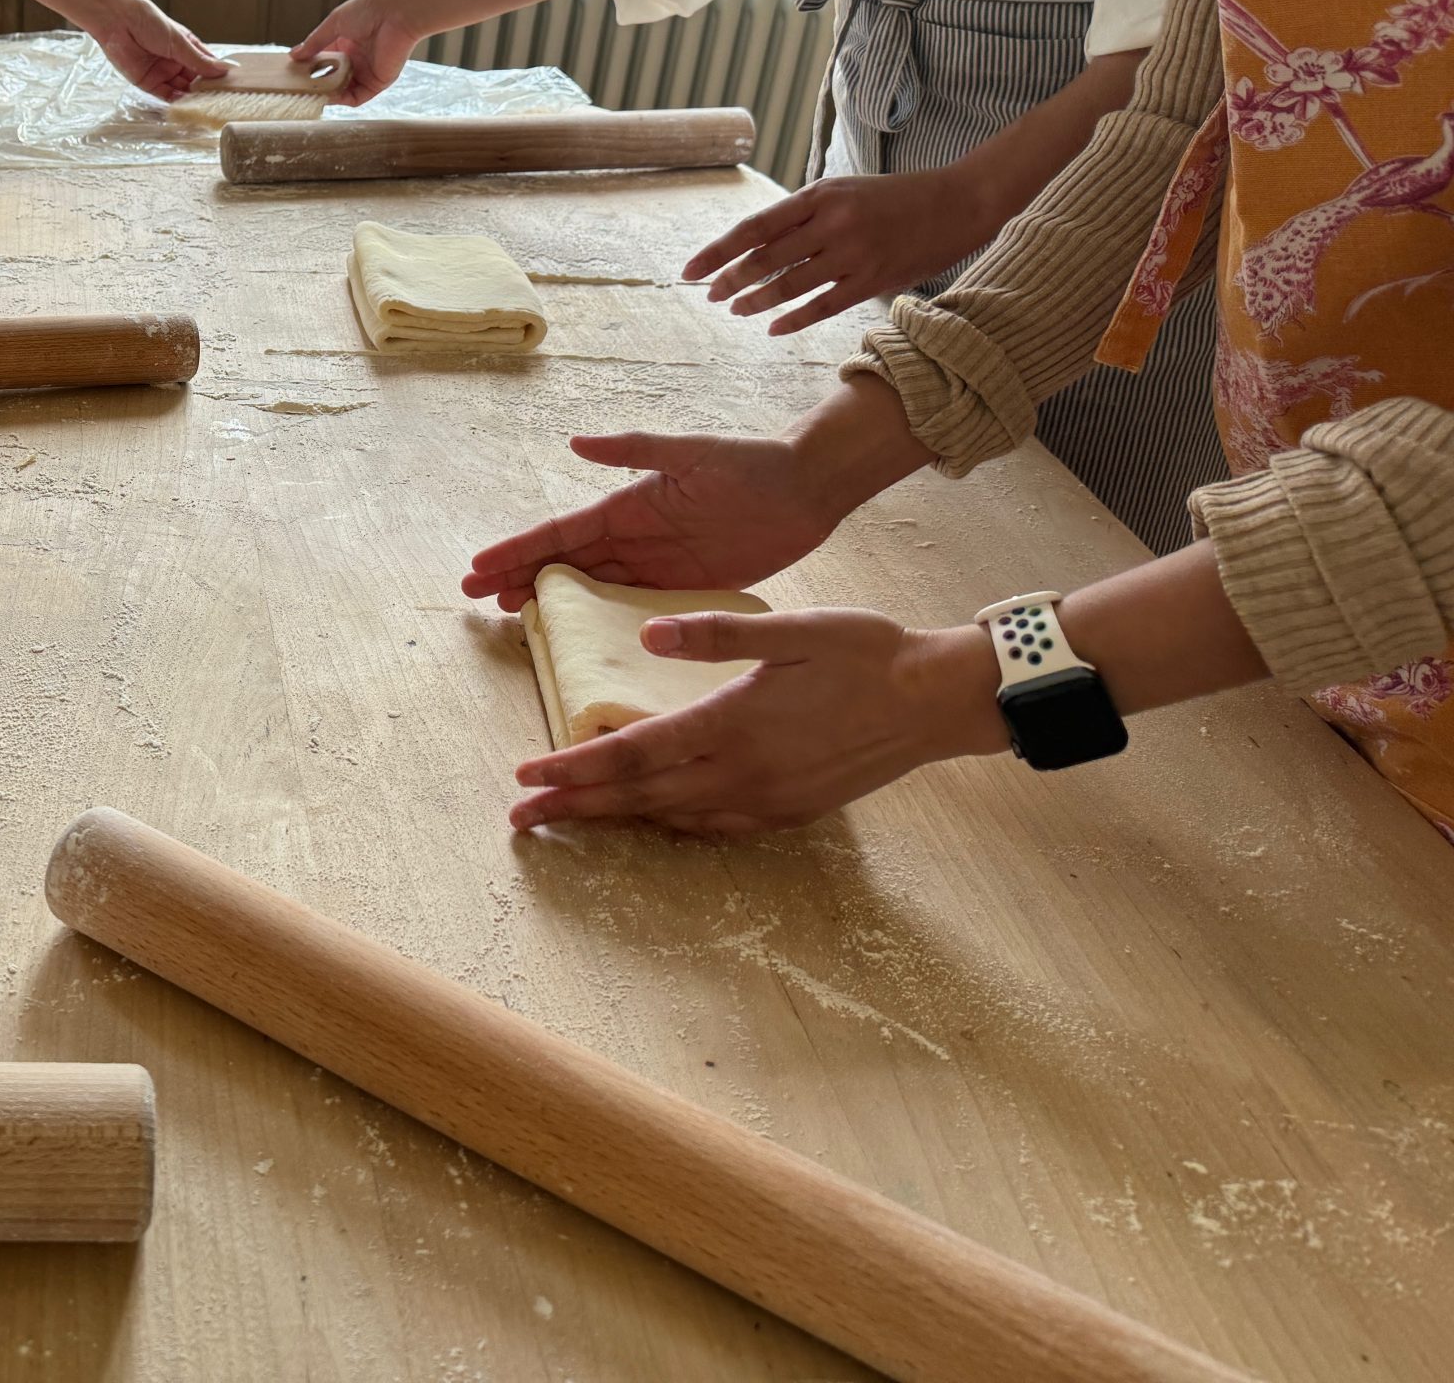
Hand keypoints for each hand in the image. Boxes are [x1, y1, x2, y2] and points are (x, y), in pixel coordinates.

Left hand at [89, 0, 228, 100]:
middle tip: (221, 101)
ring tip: (207, 107)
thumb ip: (199, 60)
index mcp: (186, 47)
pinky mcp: (149, 83)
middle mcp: (176, 61)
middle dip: (206, 91)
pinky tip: (188, 106)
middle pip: (196, 81)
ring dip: (193, 99)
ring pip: (182, 90)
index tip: (231, 86)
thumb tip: (225, 69)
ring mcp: (163, 73)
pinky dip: (177, 102)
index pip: (206, 65)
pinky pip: (166, 96)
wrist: (118, 21)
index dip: (217, 76)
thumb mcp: (179, 42)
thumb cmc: (149, 22)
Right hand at [294, 0, 420, 105]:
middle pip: (331, 77)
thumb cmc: (368, 10)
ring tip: (310, 93)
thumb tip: (294, 55)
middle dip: (315, 82)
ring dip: (326, 92)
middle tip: (298, 86)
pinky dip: (342, 99)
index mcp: (345, 43)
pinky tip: (329, 96)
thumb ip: (315, 42)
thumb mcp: (334, 23)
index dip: (309, 67)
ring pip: (342, 89)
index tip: (293, 72)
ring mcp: (366, 72)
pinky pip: (356, 96)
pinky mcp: (377, 82)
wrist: (396, 13)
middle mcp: (355, 59)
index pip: (323, 60)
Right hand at [461, 431, 847, 608]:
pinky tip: (583, 637)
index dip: (517, 551)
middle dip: (519, 579)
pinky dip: (604, 623)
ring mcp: (657, 566)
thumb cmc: (750, 464)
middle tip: (479, 601)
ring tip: (514, 618)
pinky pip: (635, 610)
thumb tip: (575, 441)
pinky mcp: (686, 589)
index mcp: (628, 505)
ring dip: (553, 602)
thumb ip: (633, 449)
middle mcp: (634, 537)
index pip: (560, 533)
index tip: (478, 567)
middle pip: (565, 565)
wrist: (807, 490)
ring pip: (592, 589)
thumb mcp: (690, 452)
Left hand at [509, 612, 1008, 833]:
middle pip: (639, 797)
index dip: (574, 767)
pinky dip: (669, 824)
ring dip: (615, 819)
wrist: (936, 702)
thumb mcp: (792, 629)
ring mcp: (766, 800)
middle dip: (574, 807)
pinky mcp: (789, 812)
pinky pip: (712, 827)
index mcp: (731, 724)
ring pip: (671, 817)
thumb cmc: (866, 652)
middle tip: (521, 819)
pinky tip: (651, 818)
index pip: (632, 753)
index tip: (525, 779)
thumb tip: (648, 635)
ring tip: (570, 819)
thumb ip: (716, 635)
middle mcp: (741, 773)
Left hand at [684, 168, 994, 335]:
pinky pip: (823, 306)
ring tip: (734, 310)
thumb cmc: (891, 198)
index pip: (754, 228)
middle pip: (765, 259)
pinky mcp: (874, 280)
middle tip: (708, 295)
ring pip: (789, 285)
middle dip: (729, 280)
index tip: (690, 270)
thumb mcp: (842, 192)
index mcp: (819, 195)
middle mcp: (832, 223)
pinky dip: (793, 319)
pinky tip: (772, 328)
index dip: (718, 251)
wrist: (957, 203)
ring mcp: (854, 253)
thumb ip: (802, 215)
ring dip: (755, 301)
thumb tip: (755, 245)